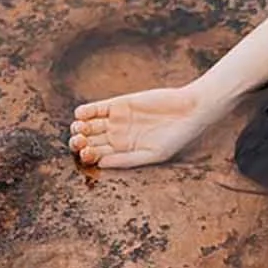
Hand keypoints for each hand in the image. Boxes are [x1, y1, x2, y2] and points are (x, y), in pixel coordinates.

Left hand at [68, 84, 215, 167]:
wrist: (189, 110)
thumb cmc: (176, 137)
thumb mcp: (153, 154)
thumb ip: (127, 159)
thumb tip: (101, 164)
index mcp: (124, 152)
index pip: (98, 156)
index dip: (87, 155)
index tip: (86, 153)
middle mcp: (117, 137)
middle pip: (89, 141)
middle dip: (79, 142)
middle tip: (79, 141)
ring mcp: (116, 120)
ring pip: (88, 126)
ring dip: (79, 128)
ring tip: (81, 128)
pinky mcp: (118, 104)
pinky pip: (96, 109)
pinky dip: (85, 112)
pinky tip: (82, 115)